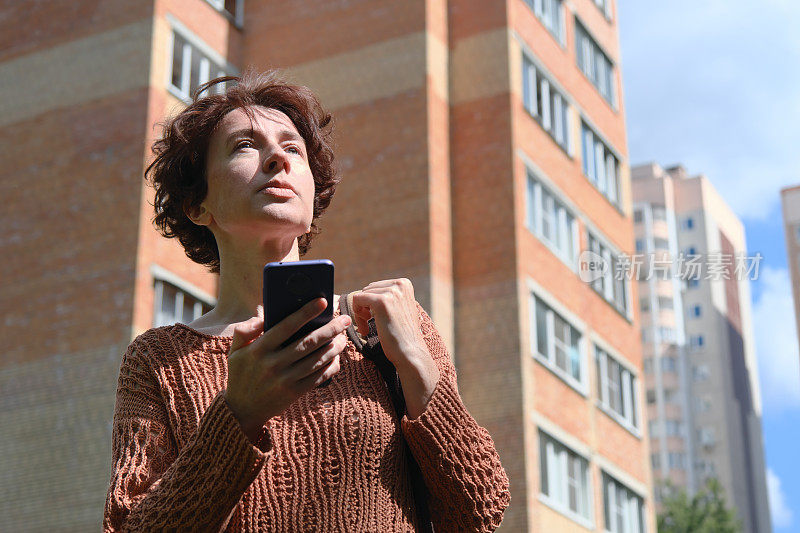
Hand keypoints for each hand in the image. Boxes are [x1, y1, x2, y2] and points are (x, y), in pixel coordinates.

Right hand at [223, 298, 350, 442]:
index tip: (323, 302)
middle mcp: (273, 364)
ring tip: (344, 337)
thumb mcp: (235, 350)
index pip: (286, 326)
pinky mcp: (294, 393)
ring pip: (317, 360)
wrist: (241, 410)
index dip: (306, 313)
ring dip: (334, 347)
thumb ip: (244, 330)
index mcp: (259, 349)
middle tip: (345, 319)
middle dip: (330, 329)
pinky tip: (337, 358)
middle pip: (308, 342)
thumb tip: (262, 316)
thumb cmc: (241, 374)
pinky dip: (330, 367)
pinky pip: (318, 377)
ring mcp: (284, 380)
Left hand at [351, 279, 439, 417]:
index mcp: (404, 284)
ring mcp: (392, 292)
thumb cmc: (402, 335)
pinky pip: (357, 299)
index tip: (372, 318)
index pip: (375, 287)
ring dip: (360, 313)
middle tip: (367, 325)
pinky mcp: (382, 301)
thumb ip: (389, 297)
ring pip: (361, 295)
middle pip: (367, 289)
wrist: (410, 352)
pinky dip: (357, 315)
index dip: (370, 304)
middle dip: (364, 308)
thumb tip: (368, 290)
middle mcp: (399, 284)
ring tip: (367, 328)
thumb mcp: (400, 308)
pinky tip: (365, 328)